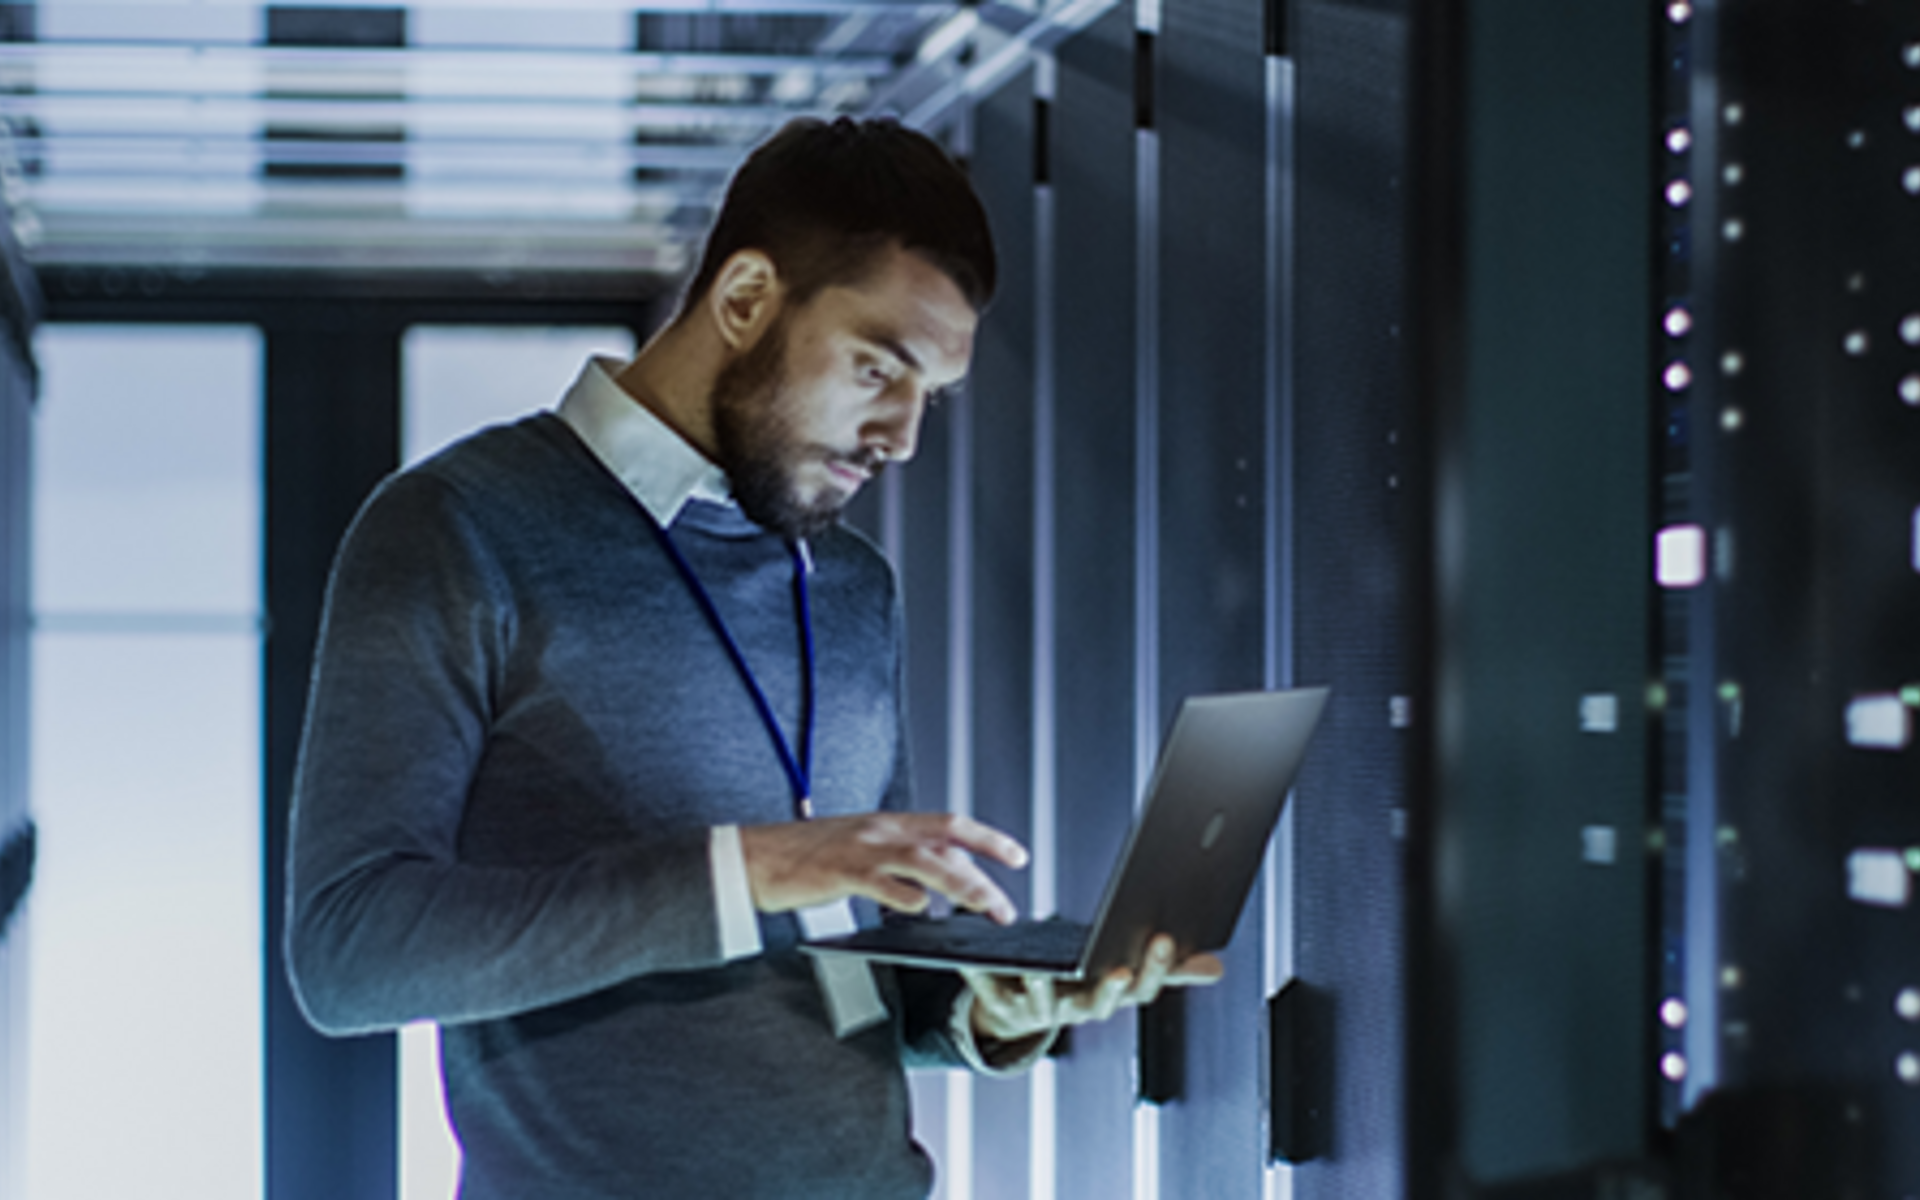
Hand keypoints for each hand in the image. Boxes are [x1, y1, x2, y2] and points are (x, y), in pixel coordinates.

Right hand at [739, 812, 1029, 922]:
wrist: (756, 856)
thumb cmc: (806, 858)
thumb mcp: (860, 849)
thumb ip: (898, 862)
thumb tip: (936, 884)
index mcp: (889, 824)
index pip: (950, 824)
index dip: (987, 838)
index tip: (1017, 854)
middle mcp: (882, 830)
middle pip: (947, 842)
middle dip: (985, 866)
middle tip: (1009, 895)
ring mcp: (863, 849)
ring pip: (926, 861)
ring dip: (962, 884)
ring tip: (985, 905)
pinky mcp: (841, 871)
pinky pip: (881, 882)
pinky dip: (905, 895)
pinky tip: (921, 908)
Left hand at [962, 934, 1224, 1043]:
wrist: (1016, 1007)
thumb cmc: (1076, 983)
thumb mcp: (1123, 973)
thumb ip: (1169, 971)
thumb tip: (1217, 967)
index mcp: (1107, 997)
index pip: (1140, 989)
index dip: (1153, 969)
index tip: (1163, 939)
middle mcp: (1075, 1010)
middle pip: (1097, 1005)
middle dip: (1110, 989)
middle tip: (1121, 968)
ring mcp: (1038, 1010)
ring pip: (1043, 1001)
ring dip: (1044, 987)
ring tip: (1043, 969)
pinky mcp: (999, 1000)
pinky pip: (990, 987)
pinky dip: (981, 971)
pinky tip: (979, 952)